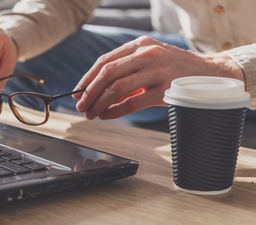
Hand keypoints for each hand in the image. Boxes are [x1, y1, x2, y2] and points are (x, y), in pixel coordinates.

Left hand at [73, 36, 244, 119]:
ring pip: (117, 88)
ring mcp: (157, 71)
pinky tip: (107, 116)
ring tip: (91, 113)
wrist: (208, 73)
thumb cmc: (173, 69)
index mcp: (140, 45)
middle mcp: (147, 54)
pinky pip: (133, 102)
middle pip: (107, 73)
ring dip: (99, 102)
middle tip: (80, 105)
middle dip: (89, 91)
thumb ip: (126, 70)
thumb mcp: (150, 60)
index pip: (105, 61)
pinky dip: (115, 111)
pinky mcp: (164, 89)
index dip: (87, 78)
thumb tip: (96, 91)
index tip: (77, 92)